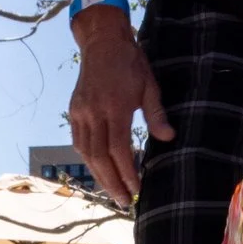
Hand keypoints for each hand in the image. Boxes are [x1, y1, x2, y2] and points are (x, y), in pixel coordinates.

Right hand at [67, 11, 168, 200]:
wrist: (101, 41)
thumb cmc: (130, 63)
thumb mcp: (149, 86)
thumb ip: (156, 114)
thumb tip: (168, 138)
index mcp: (114, 107)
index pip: (118, 149)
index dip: (126, 172)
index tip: (136, 189)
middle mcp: (93, 112)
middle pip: (99, 157)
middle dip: (112, 182)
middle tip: (124, 202)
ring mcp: (80, 112)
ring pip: (86, 153)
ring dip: (99, 176)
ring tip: (113, 192)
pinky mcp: (74, 111)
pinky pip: (79, 142)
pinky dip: (89, 160)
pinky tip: (100, 171)